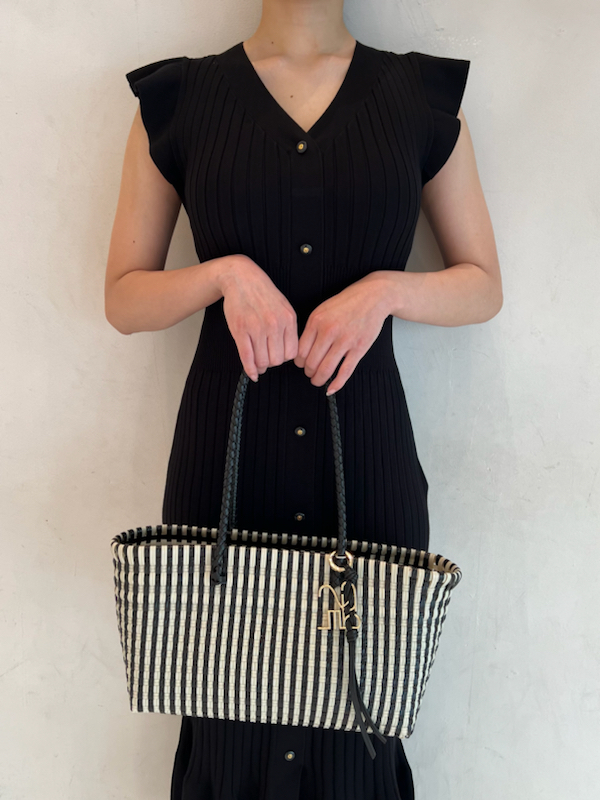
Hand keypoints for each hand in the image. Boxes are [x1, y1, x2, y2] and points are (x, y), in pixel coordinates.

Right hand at [219, 256, 297, 380]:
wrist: (241, 277)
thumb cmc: (262, 293)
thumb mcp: (283, 307)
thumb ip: (287, 329)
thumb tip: (287, 354)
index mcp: (288, 319)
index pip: (292, 353)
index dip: (284, 358)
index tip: (278, 356)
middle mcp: (274, 324)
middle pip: (277, 360)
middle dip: (271, 363)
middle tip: (266, 358)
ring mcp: (257, 328)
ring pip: (263, 361)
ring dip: (260, 366)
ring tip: (257, 361)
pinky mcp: (240, 330)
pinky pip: (247, 357)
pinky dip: (249, 369)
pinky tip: (252, 373)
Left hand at [294, 273, 391, 393]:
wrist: (373, 296)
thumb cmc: (347, 303)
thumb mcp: (323, 309)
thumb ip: (312, 329)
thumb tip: (301, 351)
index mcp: (316, 321)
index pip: (300, 351)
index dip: (299, 362)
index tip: (302, 365)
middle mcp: (329, 331)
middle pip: (311, 362)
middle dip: (308, 372)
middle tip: (310, 374)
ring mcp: (345, 340)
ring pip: (326, 369)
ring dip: (319, 379)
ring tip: (318, 380)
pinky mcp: (359, 348)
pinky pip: (345, 371)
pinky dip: (337, 384)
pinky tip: (331, 389)